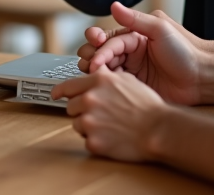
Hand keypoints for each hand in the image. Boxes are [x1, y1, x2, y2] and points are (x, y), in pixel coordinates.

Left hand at [51, 67, 171, 162]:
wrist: (159, 130)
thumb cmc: (147, 106)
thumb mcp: (127, 80)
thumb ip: (105, 75)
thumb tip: (94, 71)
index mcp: (98, 81)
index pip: (67, 86)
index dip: (59, 91)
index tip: (55, 94)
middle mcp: (90, 99)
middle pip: (70, 107)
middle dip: (81, 110)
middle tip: (99, 115)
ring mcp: (90, 121)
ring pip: (77, 124)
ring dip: (89, 127)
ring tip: (109, 127)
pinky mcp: (93, 142)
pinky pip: (87, 141)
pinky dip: (97, 142)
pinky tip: (112, 138)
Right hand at [76, 1, 213, 105]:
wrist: (201, 78)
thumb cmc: (185, 50)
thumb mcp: (160, 29)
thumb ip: (135, 19)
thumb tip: (114, 5)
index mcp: (134, 36)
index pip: (108, 39)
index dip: (98, 44)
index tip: (95, 50)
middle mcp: (130, 52)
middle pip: (101, 53)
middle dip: (92, 56)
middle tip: (92, 64)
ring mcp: (132, 70)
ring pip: (105, 69)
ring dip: (96, 71)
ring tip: (96, 75)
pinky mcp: (135, 87)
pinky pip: (115, 85)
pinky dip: (107, 84)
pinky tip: (107, 86)